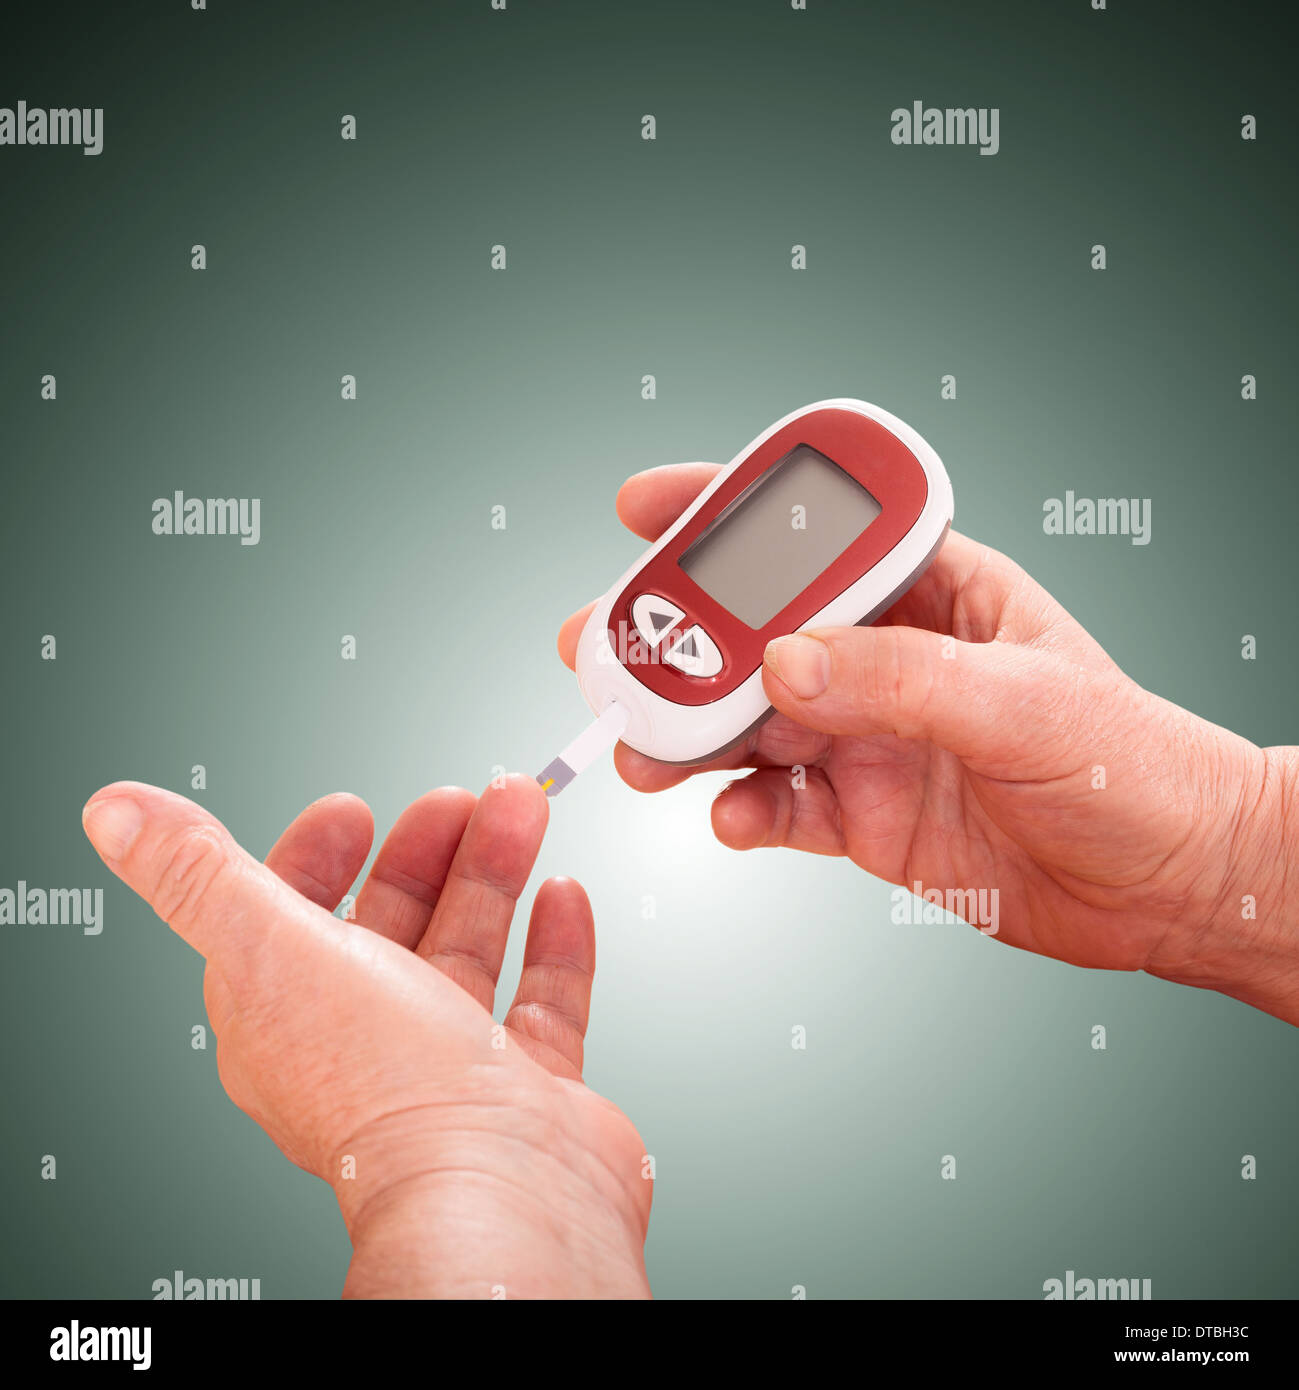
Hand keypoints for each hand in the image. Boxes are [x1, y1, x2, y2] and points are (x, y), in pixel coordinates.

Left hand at [82, 775, 651, 1298]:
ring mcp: (453, 1069)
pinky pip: (543, 1002)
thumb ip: (196, 875)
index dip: (316, 861)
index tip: (353, 811)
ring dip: (496, 874)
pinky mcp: (528, 1088)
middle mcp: (366, 1046)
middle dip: (427, 851)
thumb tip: (115, 812)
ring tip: (523, 811)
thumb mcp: (270, 949)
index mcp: (289, 1020)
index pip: (289, 924)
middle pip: (394, 925)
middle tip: (465, 798)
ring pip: (471, 950)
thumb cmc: (385, 1090)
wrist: (501, 1188)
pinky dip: (553, 943)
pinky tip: (562, 895)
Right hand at [558, 462, 1298, 1023]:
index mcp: (934, 593)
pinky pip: (779, 805)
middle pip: (758, 631)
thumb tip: (784, 662)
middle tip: (601, 644)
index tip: (643, 505)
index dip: (729, 509)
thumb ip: (899, 679)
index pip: (818, 534)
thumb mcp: (1022, 702)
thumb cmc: (1131, 764)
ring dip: (690, 732)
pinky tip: (731, 819)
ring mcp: (869, 737)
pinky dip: (741, 811)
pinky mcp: (862, 814)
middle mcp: (889, 659)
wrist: (1166, 886)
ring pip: (751, 721)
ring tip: (644, 749)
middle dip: (677, 636)